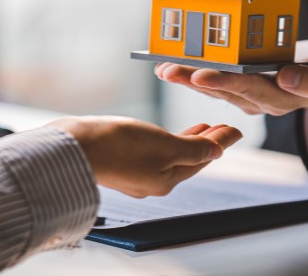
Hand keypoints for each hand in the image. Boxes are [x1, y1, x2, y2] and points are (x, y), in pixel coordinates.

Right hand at [48, 116, 241, 197]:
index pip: (201, 159)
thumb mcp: (164, 145)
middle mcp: (152, 181)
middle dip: (205, 142)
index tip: (234, 128)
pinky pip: (151, 152)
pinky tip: (159, 133)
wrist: (73, 146)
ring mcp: (134, 173)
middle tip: (220, 126)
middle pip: (187, 159)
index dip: (220, 142)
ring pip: (169, 156)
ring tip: (198, 127)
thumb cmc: (117, 146)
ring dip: (185, 141)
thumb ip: (193, 149)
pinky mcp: (118, 162)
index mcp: (166, 180)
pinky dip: (164, 141)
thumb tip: (217, 151)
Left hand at [155, 40, 307, 125]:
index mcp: (281, 96)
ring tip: (161, 69)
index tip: (202, 75)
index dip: (225, 81)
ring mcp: (248, 97)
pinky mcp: (240, 90)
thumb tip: (287, 78)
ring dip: (186, 78)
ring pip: (213, 88)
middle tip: (168, 71)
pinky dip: (191, 74)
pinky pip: (212, 82)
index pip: (249, 87)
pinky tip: (168, 67)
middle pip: (223, 90)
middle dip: (194, 80)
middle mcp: (259, 100)